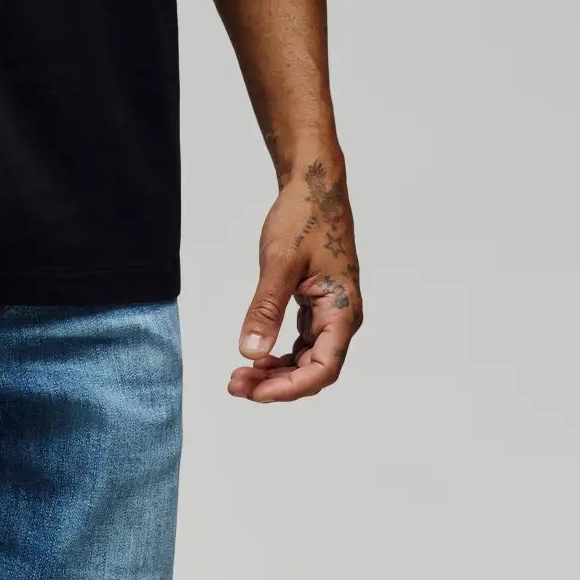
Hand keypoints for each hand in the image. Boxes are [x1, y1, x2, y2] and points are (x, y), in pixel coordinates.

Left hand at [230, 154, 362, 401]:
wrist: (314, 186)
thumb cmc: (303, 218)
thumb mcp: (279, 263)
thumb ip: (265, 309)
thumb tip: (251, 353)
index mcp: (343, 311)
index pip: (323, 369)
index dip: (290, 388)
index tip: (256, 392)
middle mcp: (342, 317)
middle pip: (313, 370)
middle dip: (276, 384)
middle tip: (236, 386)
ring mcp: (330, 311)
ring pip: (307, 358)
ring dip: (276, 371)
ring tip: (240, 377)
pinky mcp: (317, 304)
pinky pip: (302, 341)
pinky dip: (279, 352)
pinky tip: (256, 355)